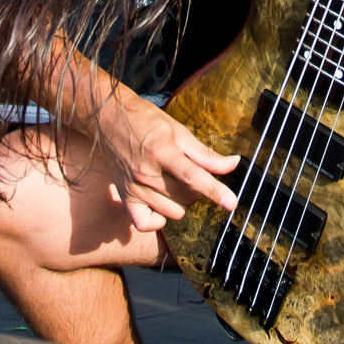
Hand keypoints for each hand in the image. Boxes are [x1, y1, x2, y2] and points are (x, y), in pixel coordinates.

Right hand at [102, 94, 238, 233]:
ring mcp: (134, 189)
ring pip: (173, 212)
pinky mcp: (125, 198)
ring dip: (181, 202)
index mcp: (162, 151)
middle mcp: (146, 173)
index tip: (232, 203)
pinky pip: (146, 224)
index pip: (192, 177)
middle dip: (197, 188)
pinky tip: (161, 204)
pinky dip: (158, 219)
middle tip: (189, 171)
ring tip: (174, 182)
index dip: (215, 191)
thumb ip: (205, 153)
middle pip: (187, 196)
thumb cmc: (147, 121)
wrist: (110, 118)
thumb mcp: (179, 131)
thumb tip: (233, 164)